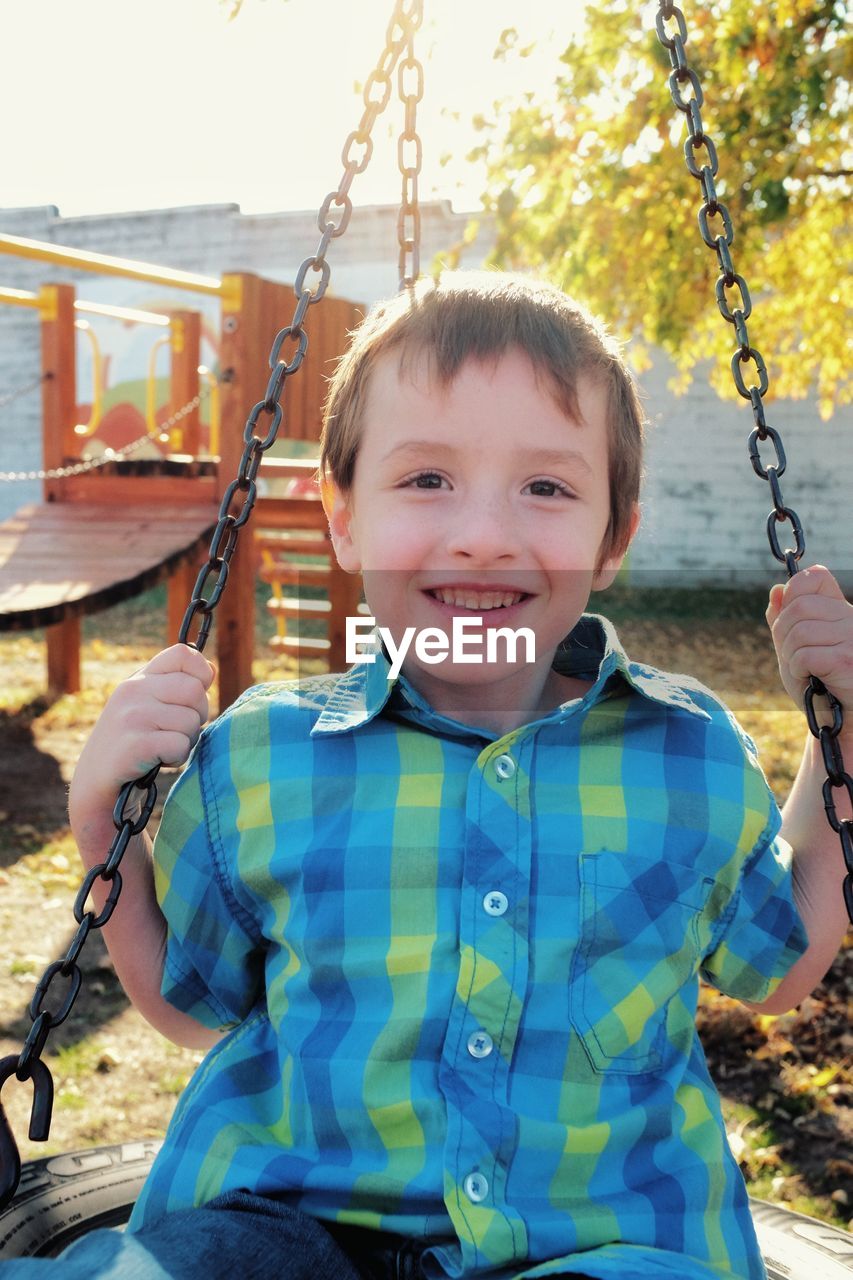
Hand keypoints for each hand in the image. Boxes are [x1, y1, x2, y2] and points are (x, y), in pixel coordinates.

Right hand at [70, 644, 215, 815]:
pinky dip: (177, 757)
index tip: (192, 697)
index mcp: (140, 678)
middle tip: (178, 731)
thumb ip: (175, 685)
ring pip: (191, 721)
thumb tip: (210, 669)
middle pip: (195, 690)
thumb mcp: (147, 704)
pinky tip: (159, 760)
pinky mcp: (136, 743)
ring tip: (164, 747)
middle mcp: (134, 690)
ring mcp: (133, 716)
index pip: (184, 654)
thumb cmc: (132, 740)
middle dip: (198, 715)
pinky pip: (181, 744)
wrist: (96, 778)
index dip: (200, 674)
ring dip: (186, 740)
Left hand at [766, 565, 852, 741]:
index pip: (815, 577)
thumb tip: (777, 590)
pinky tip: (811, 678)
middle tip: (794, 656)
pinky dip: (798, 669)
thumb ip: (785, 619)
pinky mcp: (847, 660)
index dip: (794, 592)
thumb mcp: (795, 647)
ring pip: (800, 631)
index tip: (791, 619)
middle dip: (783, 633)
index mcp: (840, 609)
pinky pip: (805, 654)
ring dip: (790, 655)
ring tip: (804, 670)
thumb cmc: (819, 683)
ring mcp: (852, 637)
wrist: (839, 720)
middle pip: (799, 606)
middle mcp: (850, 618)